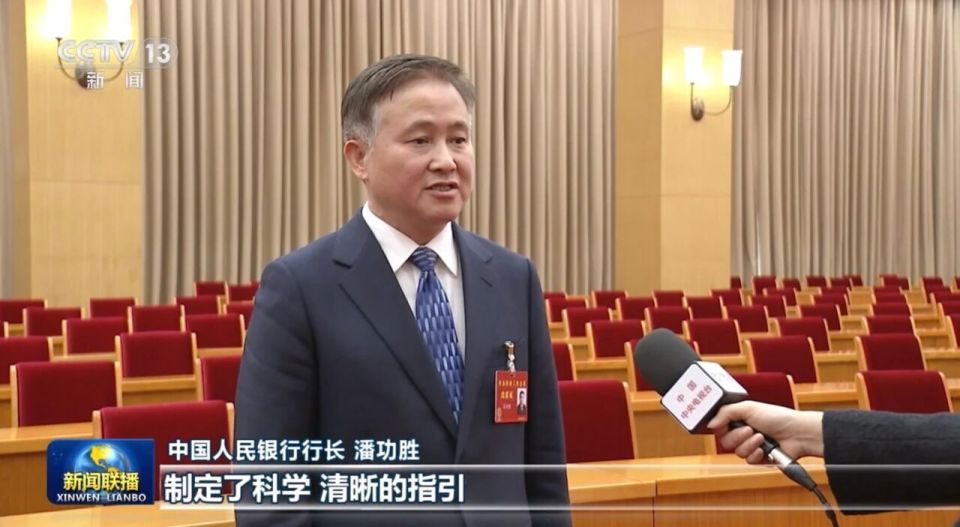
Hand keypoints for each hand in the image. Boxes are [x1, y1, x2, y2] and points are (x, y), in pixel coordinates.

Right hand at [707, 401, 824, 463]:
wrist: (797, 434)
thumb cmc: (778, 417)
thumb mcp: (748, 408)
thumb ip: (726, 413)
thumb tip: (710, 423)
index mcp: (739, 419)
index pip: (719, 427)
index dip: (720, 428)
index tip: (725, 425)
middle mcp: (743, 433)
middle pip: (726, 441)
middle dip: (738, 436)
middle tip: (750, 429)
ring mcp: (751, 446)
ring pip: (737, 452)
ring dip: (749, 444)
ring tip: (762, 437)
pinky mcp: (759, 459)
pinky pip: (748, 461)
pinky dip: (756, 455)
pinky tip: (764, 449)